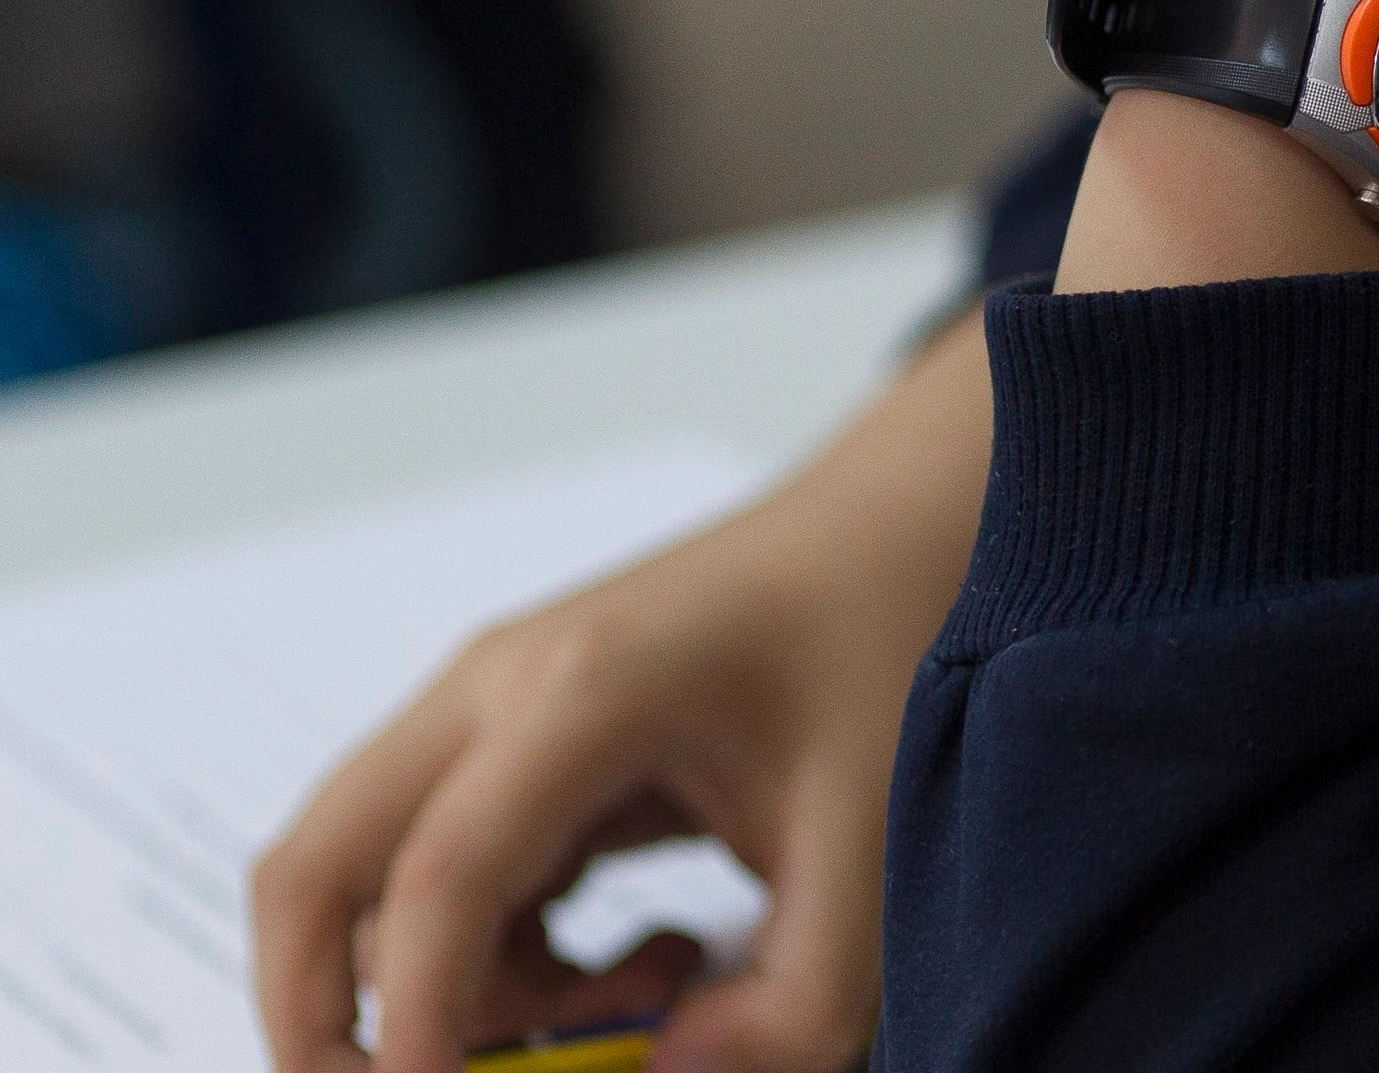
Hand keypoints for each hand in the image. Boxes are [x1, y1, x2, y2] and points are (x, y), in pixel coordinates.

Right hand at [251, 317, 994, 1072]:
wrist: (892, 529)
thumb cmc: (882, 644)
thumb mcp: (871, 840)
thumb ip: (794, 993)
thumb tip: (676, 1072)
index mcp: (585, 689)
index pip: (443, 876)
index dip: (421, 1017)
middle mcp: (499, 687)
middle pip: (317, 869)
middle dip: (322, 1014)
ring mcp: (488, 706)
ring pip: (373, 886)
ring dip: (462, 986)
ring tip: (643, 991)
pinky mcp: (510, 741)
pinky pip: (445, 878)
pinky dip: (502, 952)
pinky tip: (645, 951)